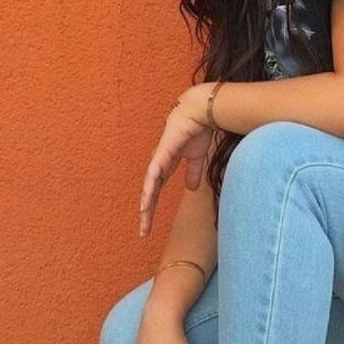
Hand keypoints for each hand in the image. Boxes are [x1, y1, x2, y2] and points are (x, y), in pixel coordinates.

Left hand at [139, 83, 218, 237]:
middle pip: (149, 193)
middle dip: (147, 212)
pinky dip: (150, 186)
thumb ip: (193, 172)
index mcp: (167, 166)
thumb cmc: (197, 130)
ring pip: (149, 186)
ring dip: (146, 203)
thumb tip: (192, 188)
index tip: (149, 224)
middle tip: (143, 232)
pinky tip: (146, 198)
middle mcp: (159, 164)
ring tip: (143, 218)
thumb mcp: (197, 157)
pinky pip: (155, 172)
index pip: (156, 191)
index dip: (152, 207)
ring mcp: (159, 158)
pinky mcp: (163, 152)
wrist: (201, 112)